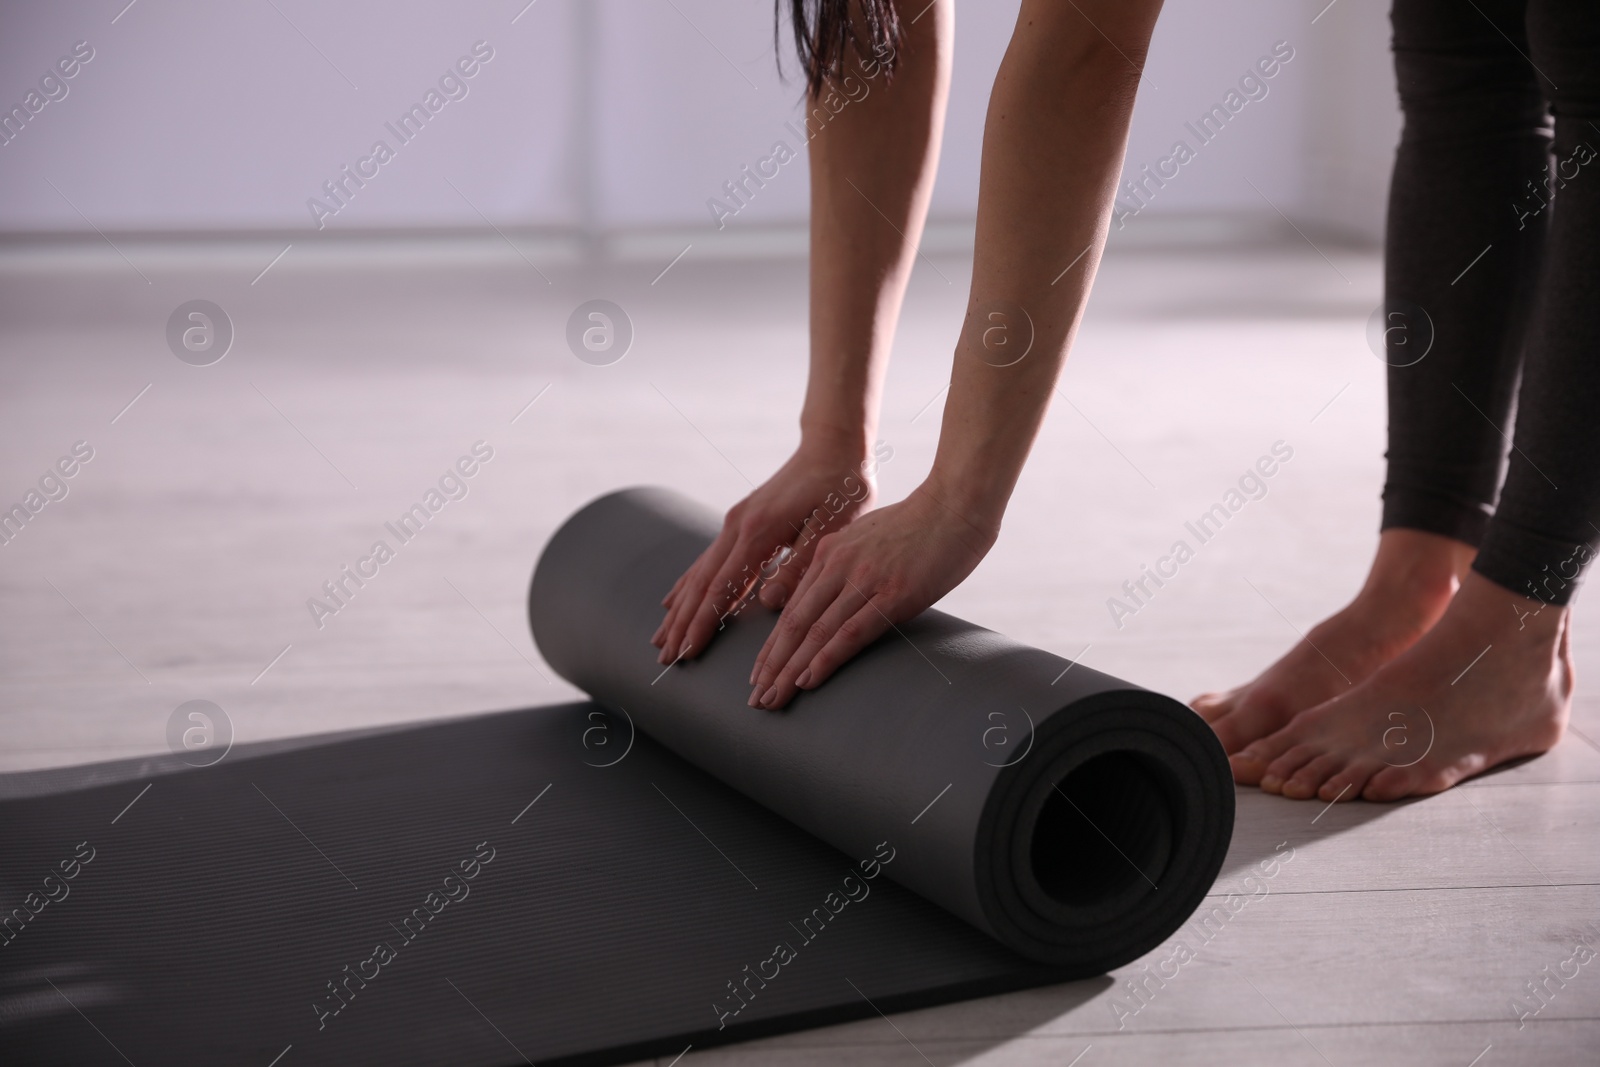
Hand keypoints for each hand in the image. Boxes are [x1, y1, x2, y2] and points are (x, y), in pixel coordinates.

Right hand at [652, 443, 879, 664]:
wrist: (832, 446)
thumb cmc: (841, 488)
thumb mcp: (832, 527)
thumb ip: (799, 564)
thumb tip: (768, 601)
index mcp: (759, 532)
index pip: (723, 587)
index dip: (703, 622)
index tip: (686, 652)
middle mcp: (738, 527)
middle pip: (702, 583)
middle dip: (682, 623)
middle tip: (665, 658)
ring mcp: (736, 522)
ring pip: (699, 572)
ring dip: (680, 608)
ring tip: (661, 638)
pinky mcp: (741, 521)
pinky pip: (707, 559)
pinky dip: (688, 584)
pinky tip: (675, 600)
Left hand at [747, 481, 997, 709]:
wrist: (958, 503)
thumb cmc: (921, 524)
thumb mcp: (870, 538)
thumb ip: (848, 565)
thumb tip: (837, 594)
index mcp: (831, 553)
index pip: (792, 608)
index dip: (772, 645)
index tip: (759, 673)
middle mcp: (839, 566)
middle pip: (794, 624)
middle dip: (771, 665)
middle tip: (756, 698)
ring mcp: (864, 580)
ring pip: (814, 632)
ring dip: (789, 670)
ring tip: (770, 699)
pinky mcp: (893, 594)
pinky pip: (850, 632)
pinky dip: (824, 659)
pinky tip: (807, 680)